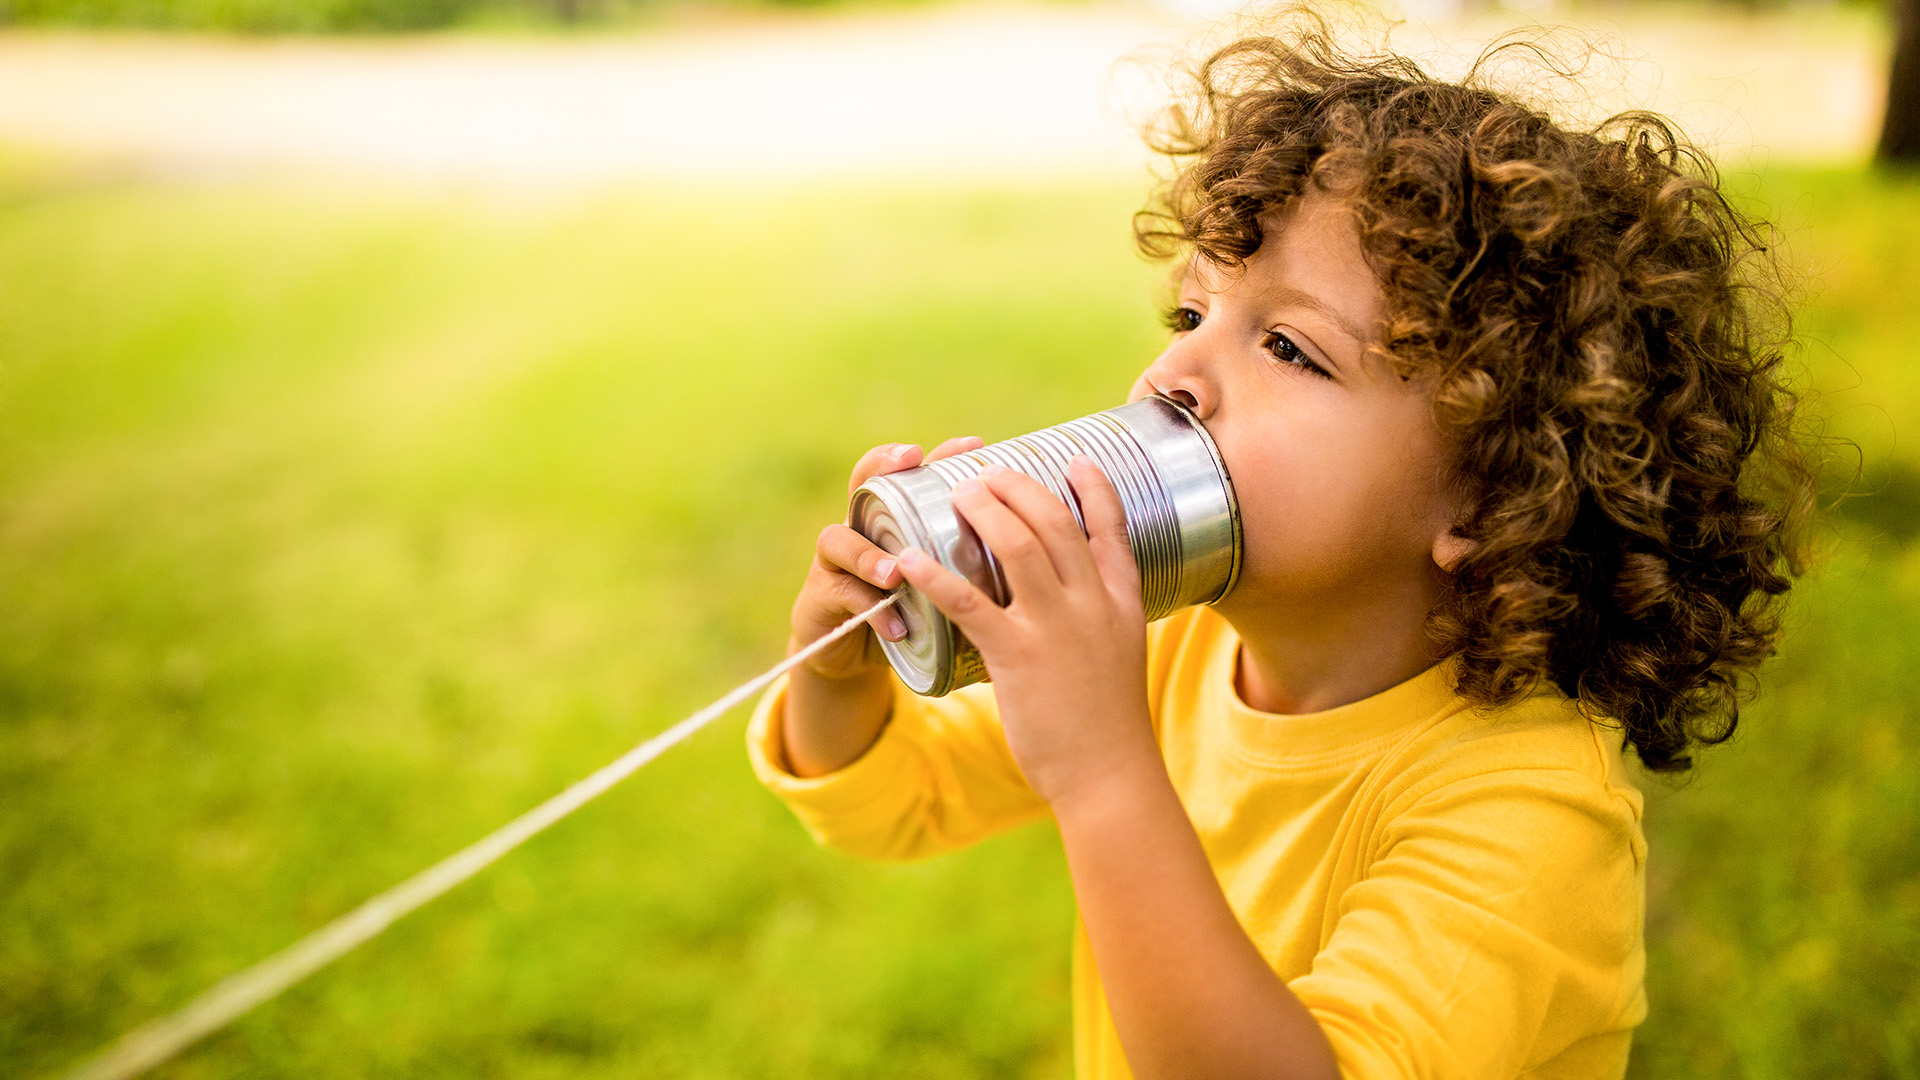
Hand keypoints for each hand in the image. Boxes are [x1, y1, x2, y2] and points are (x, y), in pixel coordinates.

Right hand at [789, 435, 983, 679]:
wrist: (855, 656)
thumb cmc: (909, 612)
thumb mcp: (939, 583)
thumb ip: (966, 562)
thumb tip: (1039, 549)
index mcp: (895, 519)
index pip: (912, 472)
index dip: (940, 453)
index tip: (973, 443)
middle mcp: (862, 527)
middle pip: (863, 482)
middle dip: (884, 465)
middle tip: (910, 459)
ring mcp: (836, 561)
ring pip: (841, 541)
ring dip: (870, 556)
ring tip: (895, 573)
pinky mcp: (821, 598)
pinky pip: (842, 596)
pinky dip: (871, 611)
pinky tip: (896, 627)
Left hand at [895, 456, 1160, 806]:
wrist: (1109, 776)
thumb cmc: (1107, 724)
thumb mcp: (1118, 657)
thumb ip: (1099, 622)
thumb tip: (1072, 604)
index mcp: (1121, 603)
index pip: (1112, 529)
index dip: (1095, 489)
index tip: (1077, 460)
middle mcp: (1092, 604)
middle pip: (1055, 522)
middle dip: (1018, 487)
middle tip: (988, 473)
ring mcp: (1056, 627)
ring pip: (1018, 545)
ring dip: (984, 511)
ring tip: (958, 494)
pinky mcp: (1018, 655)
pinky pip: (969, 602)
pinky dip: (936, 574)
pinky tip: (911, 560)